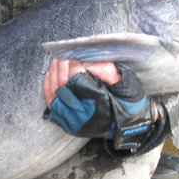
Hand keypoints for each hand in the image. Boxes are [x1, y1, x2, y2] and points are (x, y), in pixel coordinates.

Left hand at [44, 62, 166, 152]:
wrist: (131, 124)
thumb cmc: (128, 100)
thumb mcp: (123, 81)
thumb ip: (105, 69)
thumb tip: (85, 59)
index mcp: (96, 102)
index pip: (75, 78)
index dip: (73, 63)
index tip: (76, 55)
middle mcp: (82, 114)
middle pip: (61, 83)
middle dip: (61, 65)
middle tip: (64, 54)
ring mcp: (72, 120)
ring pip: (53, 92)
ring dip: (53, 73)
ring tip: (58, 61)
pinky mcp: (67, 123)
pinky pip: (50, 102)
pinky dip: (48, 86)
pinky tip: (51, 74)